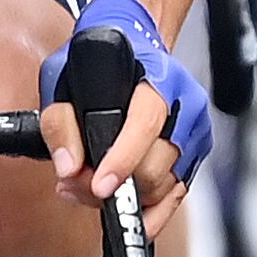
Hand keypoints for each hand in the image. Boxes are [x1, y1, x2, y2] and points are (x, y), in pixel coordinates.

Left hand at [44, 0, 210, 202]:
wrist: (136, 46)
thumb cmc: (101, 64)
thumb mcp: (65, 78)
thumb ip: (59, 123)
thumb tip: (69, 168)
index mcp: (160, 79)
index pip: (146, 124)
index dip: (122, 159)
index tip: (100, 186)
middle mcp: (187, 105)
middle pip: (155, 167)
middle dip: (115, 185)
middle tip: (76, 182)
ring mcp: (196, 132)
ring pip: (163, 187)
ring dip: (125, 198)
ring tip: (90, 184)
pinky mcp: (196, 155)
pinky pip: (175, 196)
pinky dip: (148, 211)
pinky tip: (123, 209)